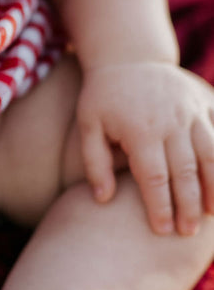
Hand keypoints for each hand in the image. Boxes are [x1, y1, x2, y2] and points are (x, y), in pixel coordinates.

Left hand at [77, 62, 213, 235]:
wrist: (128, 56)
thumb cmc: (103, 96)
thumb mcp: (88, 125)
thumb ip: (94, 163)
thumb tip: (102, 199)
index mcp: (141, 130)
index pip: (154, 178)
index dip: (160, 206)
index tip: (161, 230)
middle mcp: (171, 122)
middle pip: (186, 172)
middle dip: (188, 206)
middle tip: (187, 233)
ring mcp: (193, 112)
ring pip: (212, 155)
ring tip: (210, 215)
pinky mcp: (206, 104)